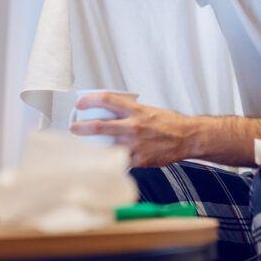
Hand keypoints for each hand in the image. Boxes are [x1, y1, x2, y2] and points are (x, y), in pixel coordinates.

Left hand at [70, 92, 193, 166]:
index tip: (80, 104)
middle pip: (99, 125)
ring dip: (93, 147)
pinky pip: (120, 160)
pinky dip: (113, 159)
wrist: (187, 138)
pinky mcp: (139, 160)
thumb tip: (110, 113)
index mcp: (136, 110)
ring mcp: (135, 145)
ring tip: (86, 147)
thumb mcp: (148, 109)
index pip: (107, 100)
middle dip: (81, 127)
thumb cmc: (169, 123)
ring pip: (106, 146)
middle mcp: (134, 127)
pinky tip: (107, 159)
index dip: (90, 100)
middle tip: (74, 128)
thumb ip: (129, 112)